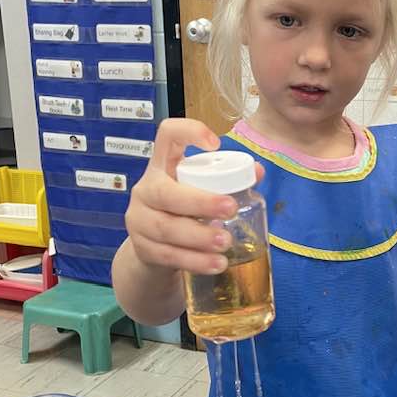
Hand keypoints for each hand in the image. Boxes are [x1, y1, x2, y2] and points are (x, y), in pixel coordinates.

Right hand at [125, 118, 263, 275]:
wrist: (152, 250)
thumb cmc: (183, 211)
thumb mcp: (198, 191)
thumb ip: (226, 181)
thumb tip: (257, 172)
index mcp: (162, 166)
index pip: (166, 136)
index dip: (188, 132)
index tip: (215, 145)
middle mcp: (146, 189)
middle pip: (165, 192)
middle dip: (200, 201)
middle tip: (231, 209)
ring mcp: (139, 220)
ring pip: (167, 228)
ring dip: (199, 237)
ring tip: (226, 243)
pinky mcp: (142, 248)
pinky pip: (168, 255)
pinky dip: (194, 261)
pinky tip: (215, 264)